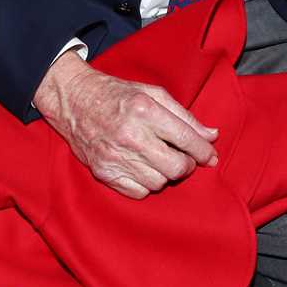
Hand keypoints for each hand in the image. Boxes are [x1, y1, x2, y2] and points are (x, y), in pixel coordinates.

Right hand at [33, 50, 218, 198]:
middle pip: (175, 167)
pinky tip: (145, 169)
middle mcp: (130, 135)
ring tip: (161, 160)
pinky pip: (138, 192)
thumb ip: (184, 116)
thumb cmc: (118, 95)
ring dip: (167, 174)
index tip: (210, 156)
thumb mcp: (153, 94)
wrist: (75, 101)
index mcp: (144, 110)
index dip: (203, 151)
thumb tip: (211, 136)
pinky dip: (147, 184)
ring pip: (159, 183)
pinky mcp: (103, 173)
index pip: (185, 138)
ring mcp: (115, 157)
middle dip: (187, 165)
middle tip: (185, 159)